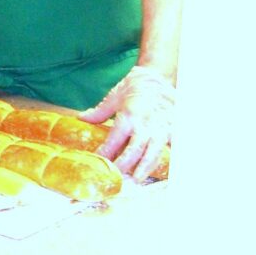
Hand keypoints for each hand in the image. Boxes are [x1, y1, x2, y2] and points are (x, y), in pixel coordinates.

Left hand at [79, 65, 174, 180]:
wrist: (158, 76)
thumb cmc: (134, 85)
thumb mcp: (114, 96)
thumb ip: (99, 112)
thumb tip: (81, 119)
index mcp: (129, 115)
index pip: (115, 138)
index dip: (107, 151)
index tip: (99, 160)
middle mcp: (146, 122)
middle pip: (136, 149)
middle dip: (127, 164)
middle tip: (118, 177)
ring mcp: (162, 127)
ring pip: (155, 151)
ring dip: (146, 166)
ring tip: (138, 178)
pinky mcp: (174, 128)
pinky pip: (172, 147)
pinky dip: (166, 159)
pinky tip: (160, 169)